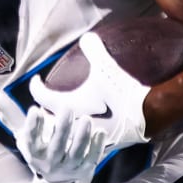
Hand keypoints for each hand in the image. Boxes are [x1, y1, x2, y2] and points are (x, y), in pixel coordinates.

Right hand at [19, 104, 107, 182]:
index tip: (35, 109)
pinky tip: (100, 132)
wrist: (57, 182)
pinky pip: (92, 158)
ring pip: (76, 153)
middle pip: (56, 146)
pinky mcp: (85, 169)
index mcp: (34, 152)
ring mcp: (69, 167)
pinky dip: (96, 146)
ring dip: (81, 137)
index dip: (33, 126)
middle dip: (62, 128)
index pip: (31, 140)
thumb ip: (11, 115)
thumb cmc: (39, 150)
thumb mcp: (24, 136)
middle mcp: (50, 161)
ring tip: (86, 119)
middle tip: (67, 107)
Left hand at [28, 30, 150, 146]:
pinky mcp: (98, 146)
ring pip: (62, 137)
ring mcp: (83, 139)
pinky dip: (78, 136)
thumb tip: (86, 37)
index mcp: (67, 106)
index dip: (36, 86)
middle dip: (43, 112)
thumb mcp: (106, 68)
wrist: (146, 116)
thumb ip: (94, 50)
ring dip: (59, 127)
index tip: (37, 81)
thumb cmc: (121, 93)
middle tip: (45, 103)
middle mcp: (71, 125)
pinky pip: (81, 143)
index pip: (41, 96)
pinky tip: (85, 130)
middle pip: (46, 122)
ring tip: (61, 118)